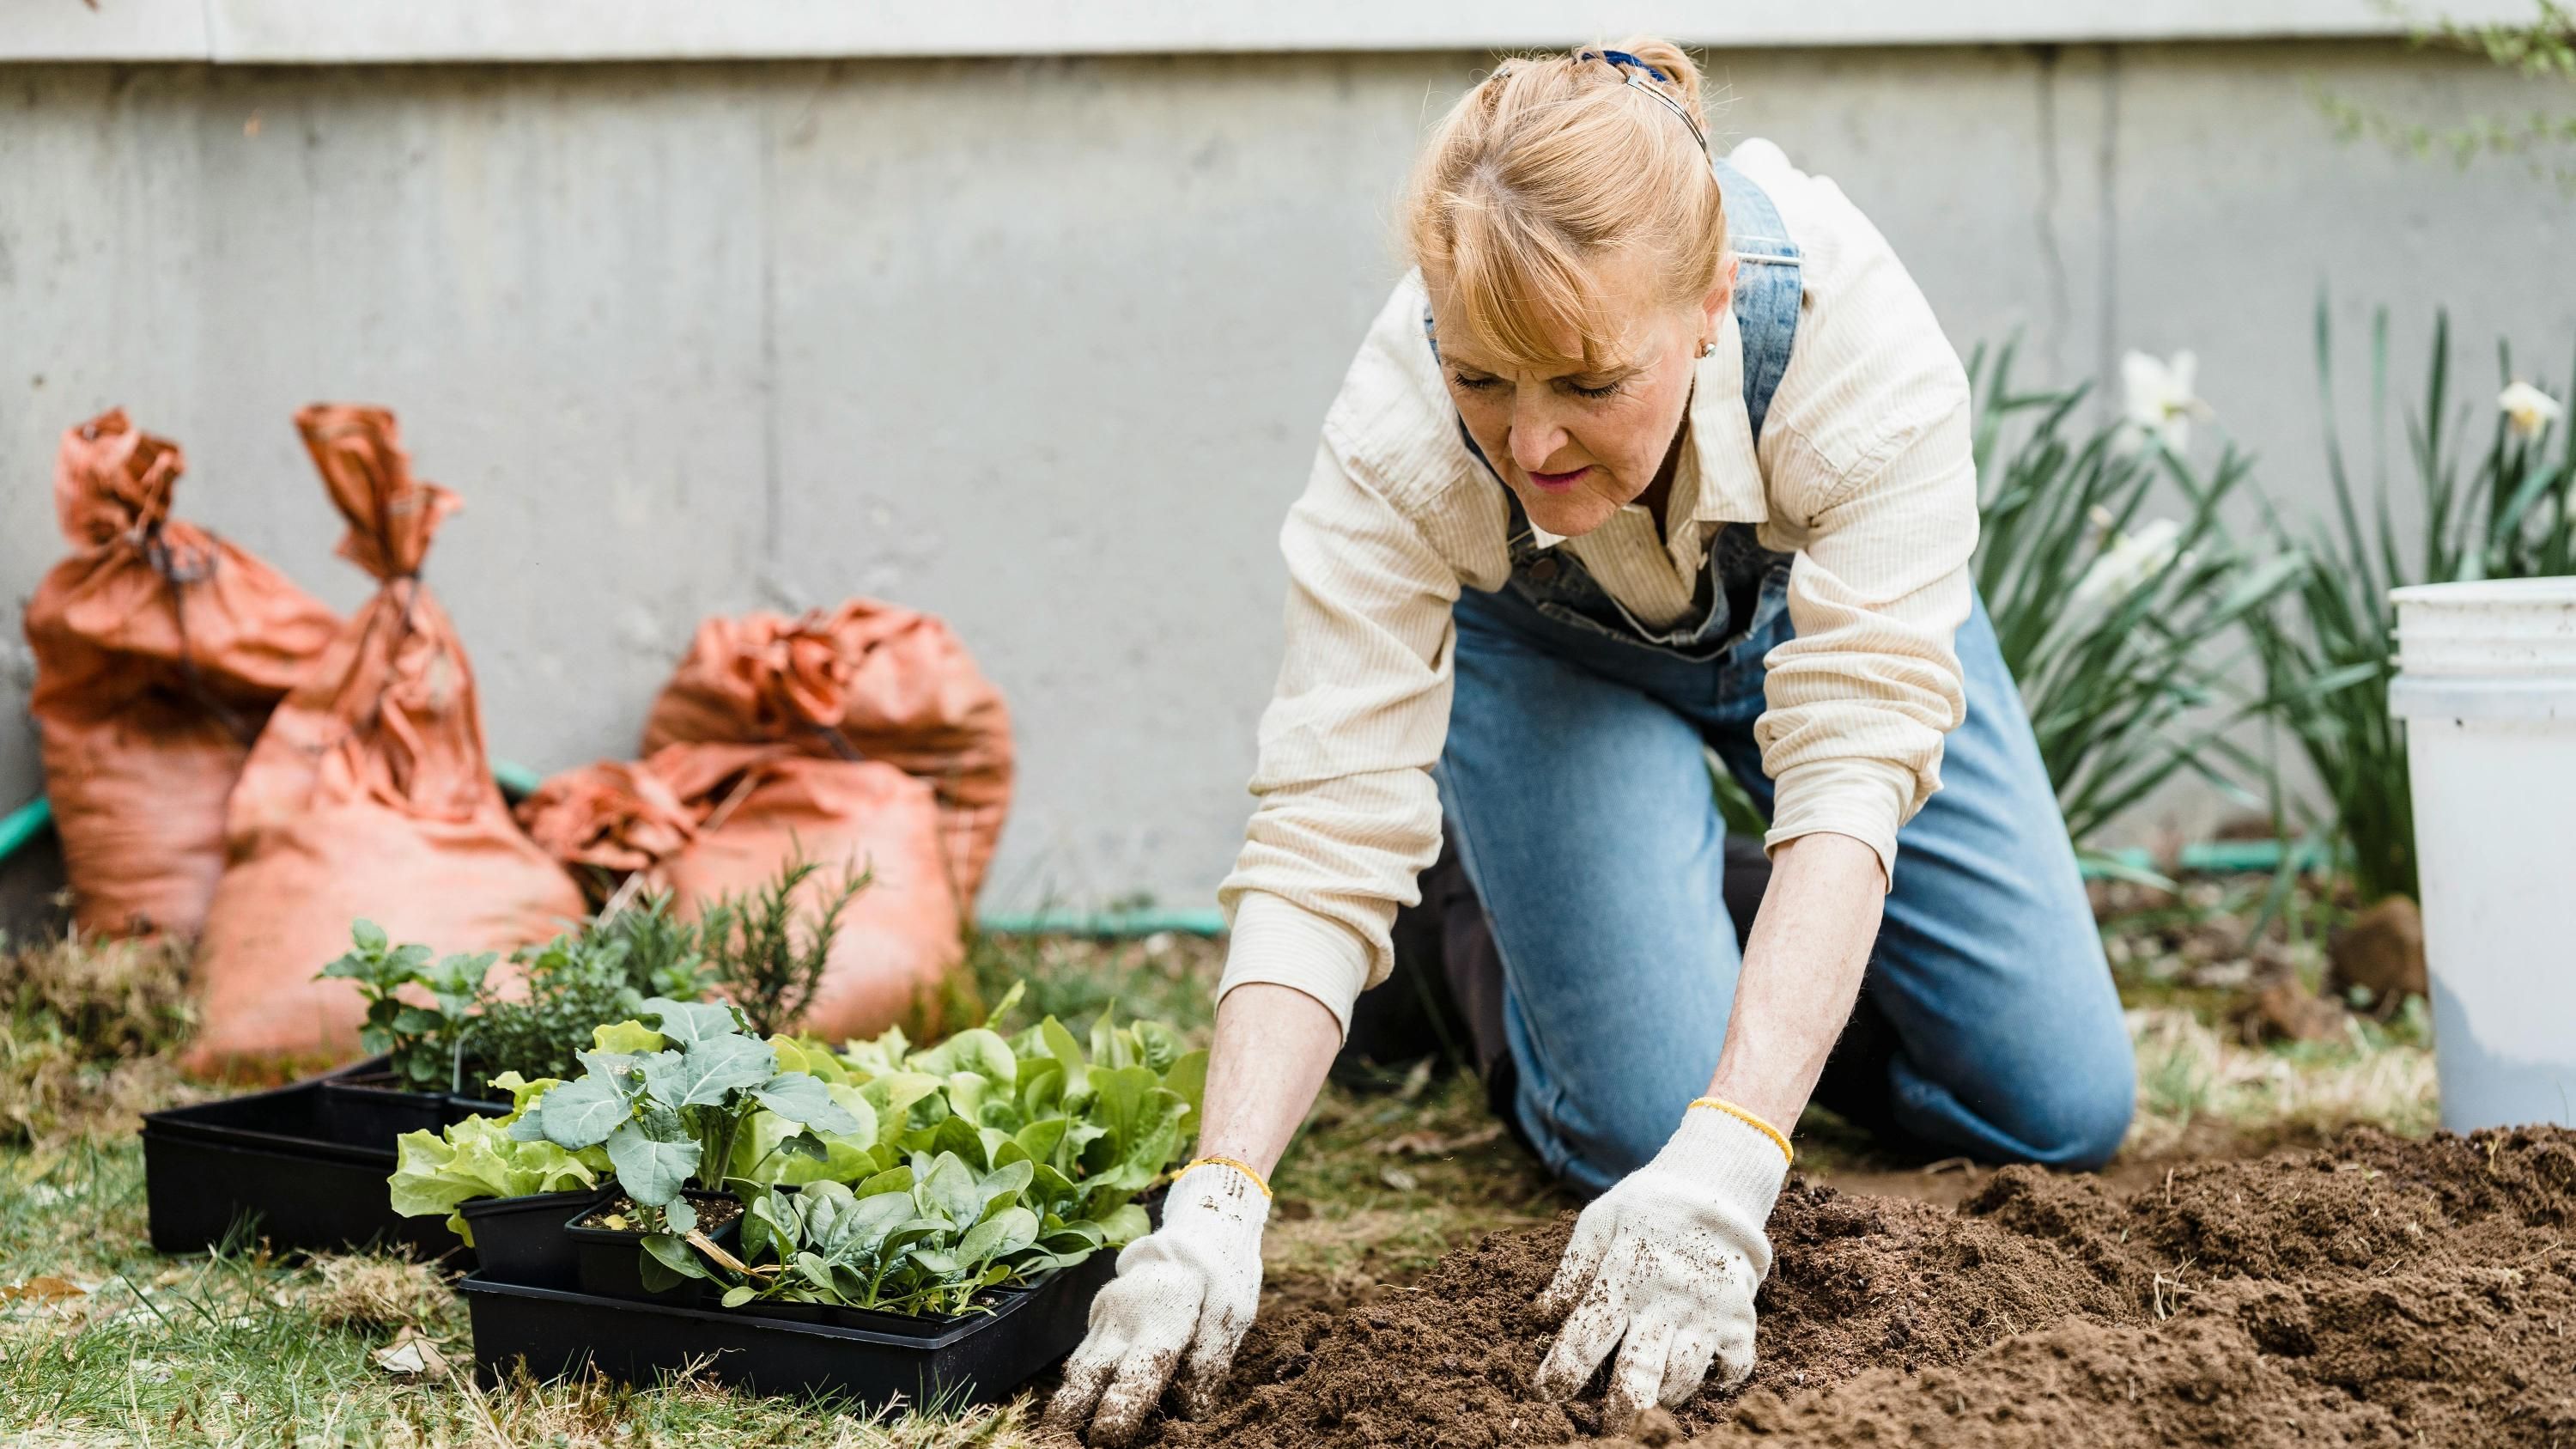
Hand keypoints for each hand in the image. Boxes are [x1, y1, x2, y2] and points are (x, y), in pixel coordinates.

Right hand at [1047, 1163, 1269, 1444]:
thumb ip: (1210, 1360)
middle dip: (1072, 1410)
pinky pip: (1084, 1351)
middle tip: (1061, 1438)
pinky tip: (1077, 1406)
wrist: (1197, 1229)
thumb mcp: (1232, 1311)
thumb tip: (1192, 1410)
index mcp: (1161, 1319)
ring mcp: (1106, 1313)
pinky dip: (1079, 1381)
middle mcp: (1124, 1317)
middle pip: (1089, 1372)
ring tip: (1062, 1430)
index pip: (1136, 1375)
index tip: (1107, 1439)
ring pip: (1079, 1363)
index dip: (1119, 1412)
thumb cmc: (1220, 1274)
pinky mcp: (1099, 1313)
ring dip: (1069, 1399)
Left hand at [1533, 1104, 1787, 1429]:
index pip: (1586, 1334)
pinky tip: (1698, 1377)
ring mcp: (1707, 1313)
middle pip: (1640, 1371)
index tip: (1546, 1394)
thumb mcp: (1600, 1221)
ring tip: (1646, 1398)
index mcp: (1624, 1276)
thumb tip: (1540, 1316)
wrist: (1716, 1187)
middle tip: (1606, 1428)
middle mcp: (1666, 1300)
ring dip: (1661, 1396)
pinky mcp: (1740, 1321)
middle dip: (1619, 1409)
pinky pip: (1732, 1370)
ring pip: (1683, 1378)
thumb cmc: (1647, 1209)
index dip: (1562, 1371)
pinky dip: (1715, 1383)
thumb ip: (1572, 1269)